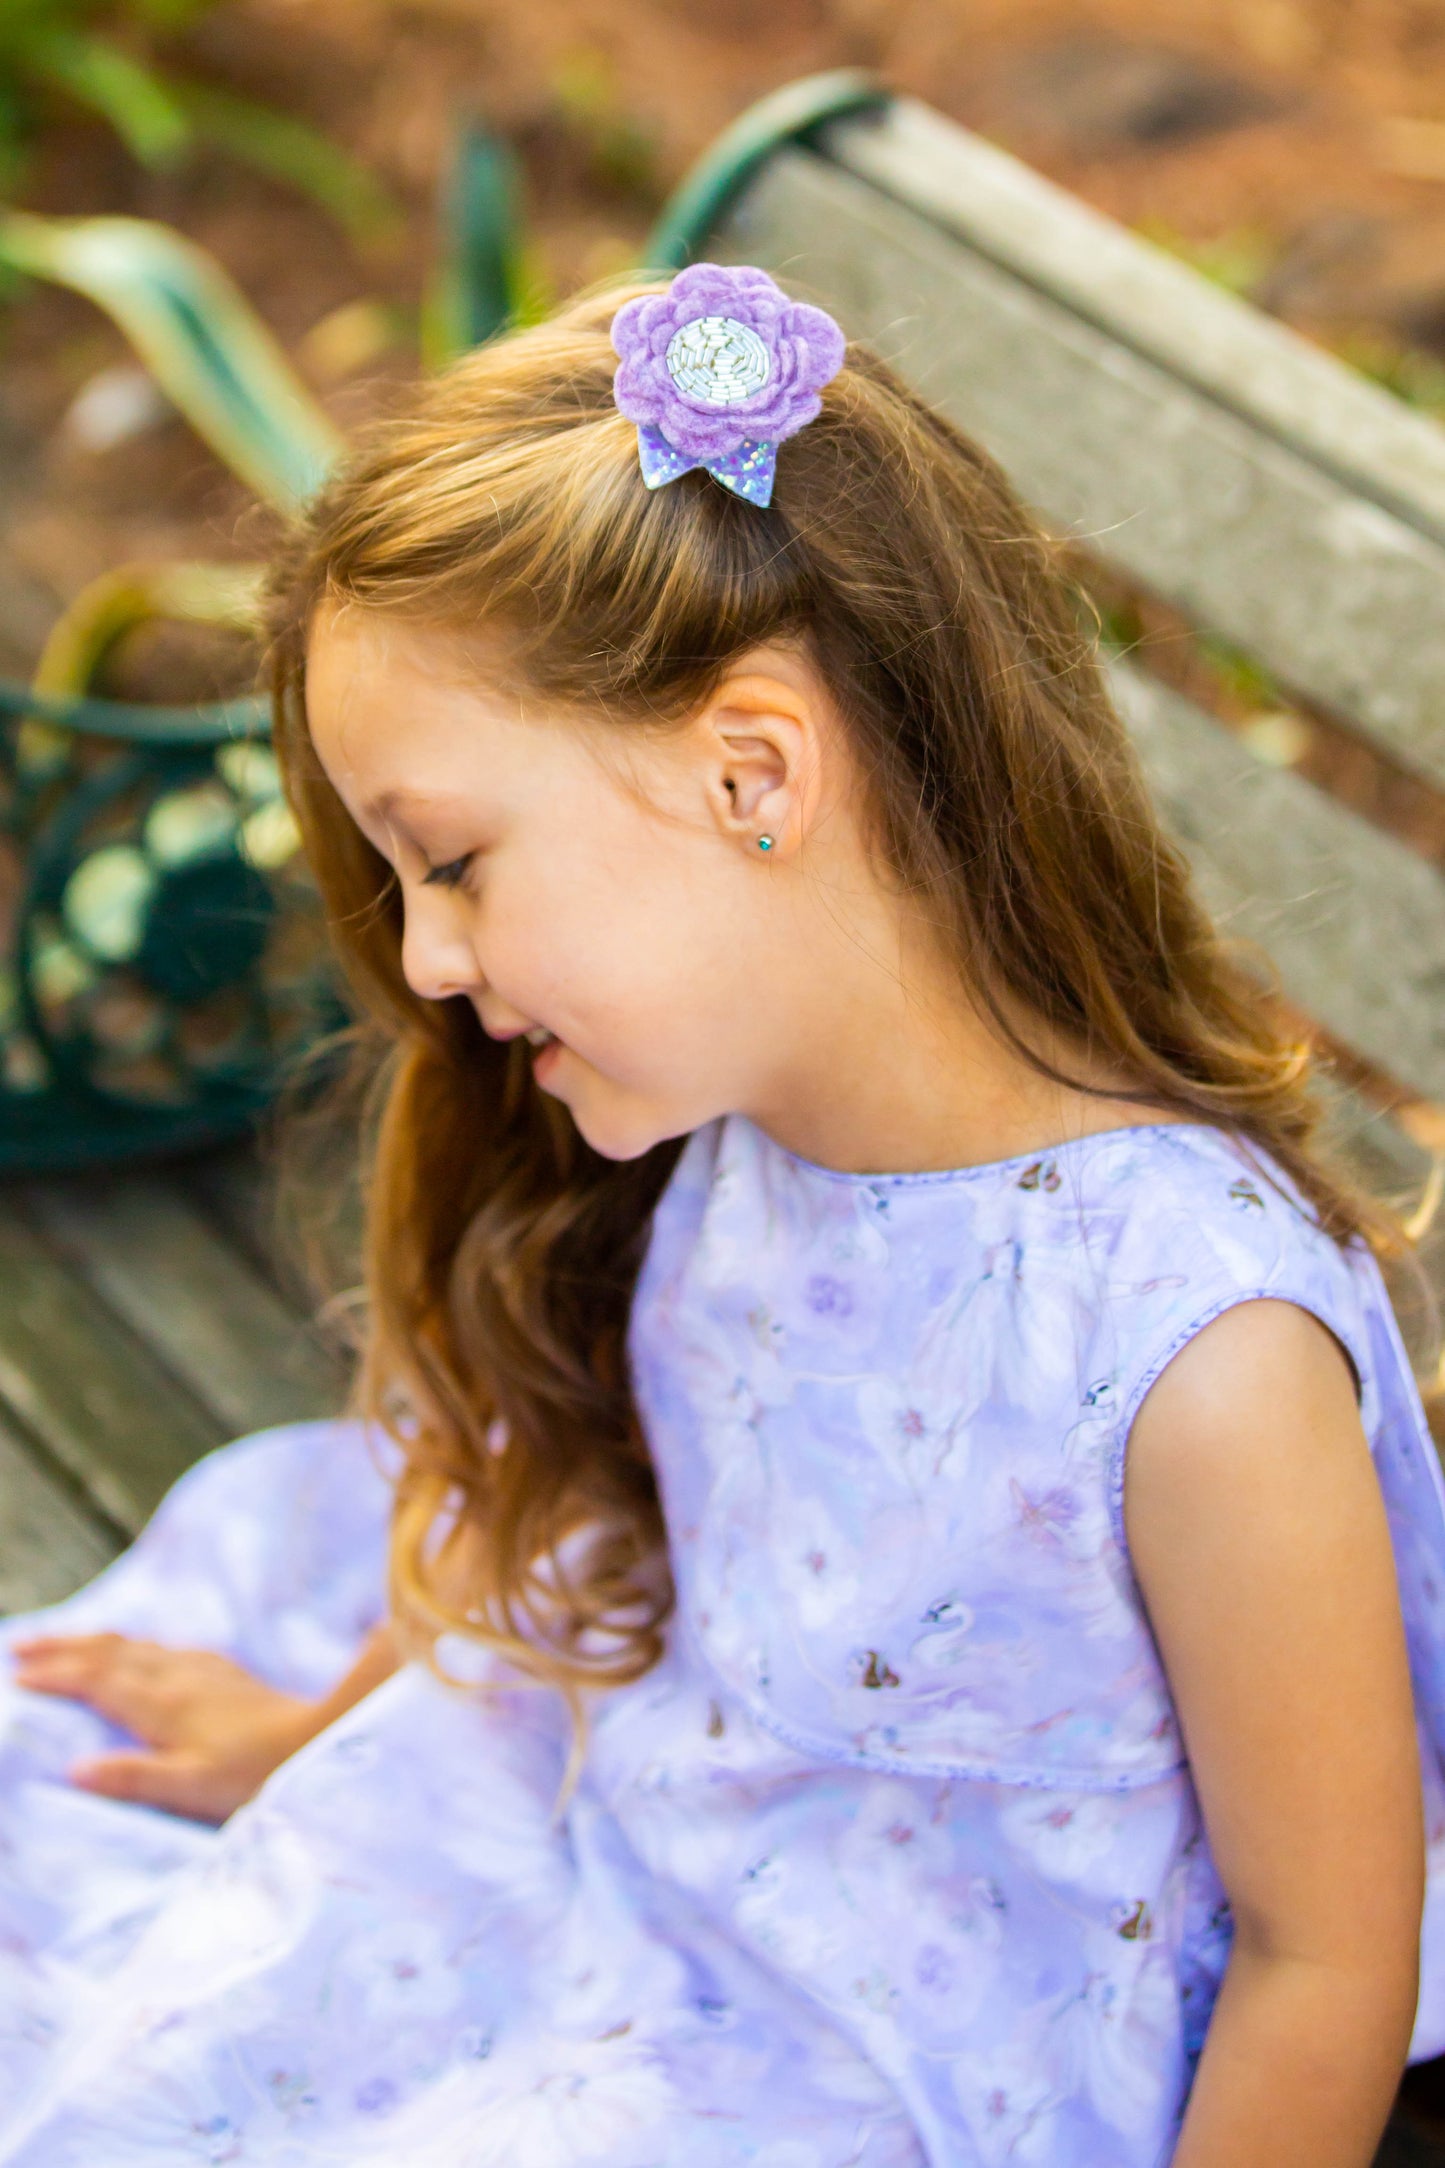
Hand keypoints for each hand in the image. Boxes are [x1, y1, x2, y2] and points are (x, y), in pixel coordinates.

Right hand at [10, 1633, 320, 1822]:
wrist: (317, 1741)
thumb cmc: (253, 1774)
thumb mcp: (189, 1786)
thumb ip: (132, 1777)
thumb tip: (73, 1769)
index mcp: (161, 1703)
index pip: (95, 1681)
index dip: (53, 1674)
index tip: (15, 1675)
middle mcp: (177, 1676)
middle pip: (108, 1651)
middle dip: (62, 1646)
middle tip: (18, 1644)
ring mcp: (203, 1670)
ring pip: (136, 1645)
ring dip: (94, 1642)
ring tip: (66, 1644)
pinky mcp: (225, 1673)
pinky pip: (166, 1648)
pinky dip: (135, 1646)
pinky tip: (141, 1652)